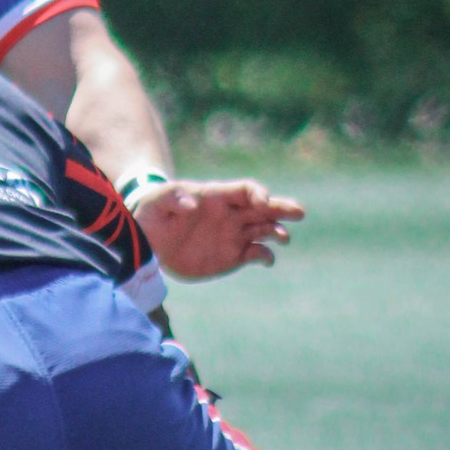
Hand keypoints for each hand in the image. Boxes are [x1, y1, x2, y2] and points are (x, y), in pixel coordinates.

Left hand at [131, 178, 304, 279]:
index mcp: (217, 196)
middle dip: (282, 209)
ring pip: (265, 230)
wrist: (149, 239)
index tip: (262, 204)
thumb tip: (192, 205)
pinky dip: (265, 257)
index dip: (258, 194)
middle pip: (264, 208)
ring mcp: (234, 235)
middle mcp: (231, 214)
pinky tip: (267, 260)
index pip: (246, 190)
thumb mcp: (157, 200)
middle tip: (299, 213)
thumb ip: (174, 198)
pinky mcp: (232, 256)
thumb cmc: (154, 210)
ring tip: (283, 239)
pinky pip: (256, 255)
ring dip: (277, 232)